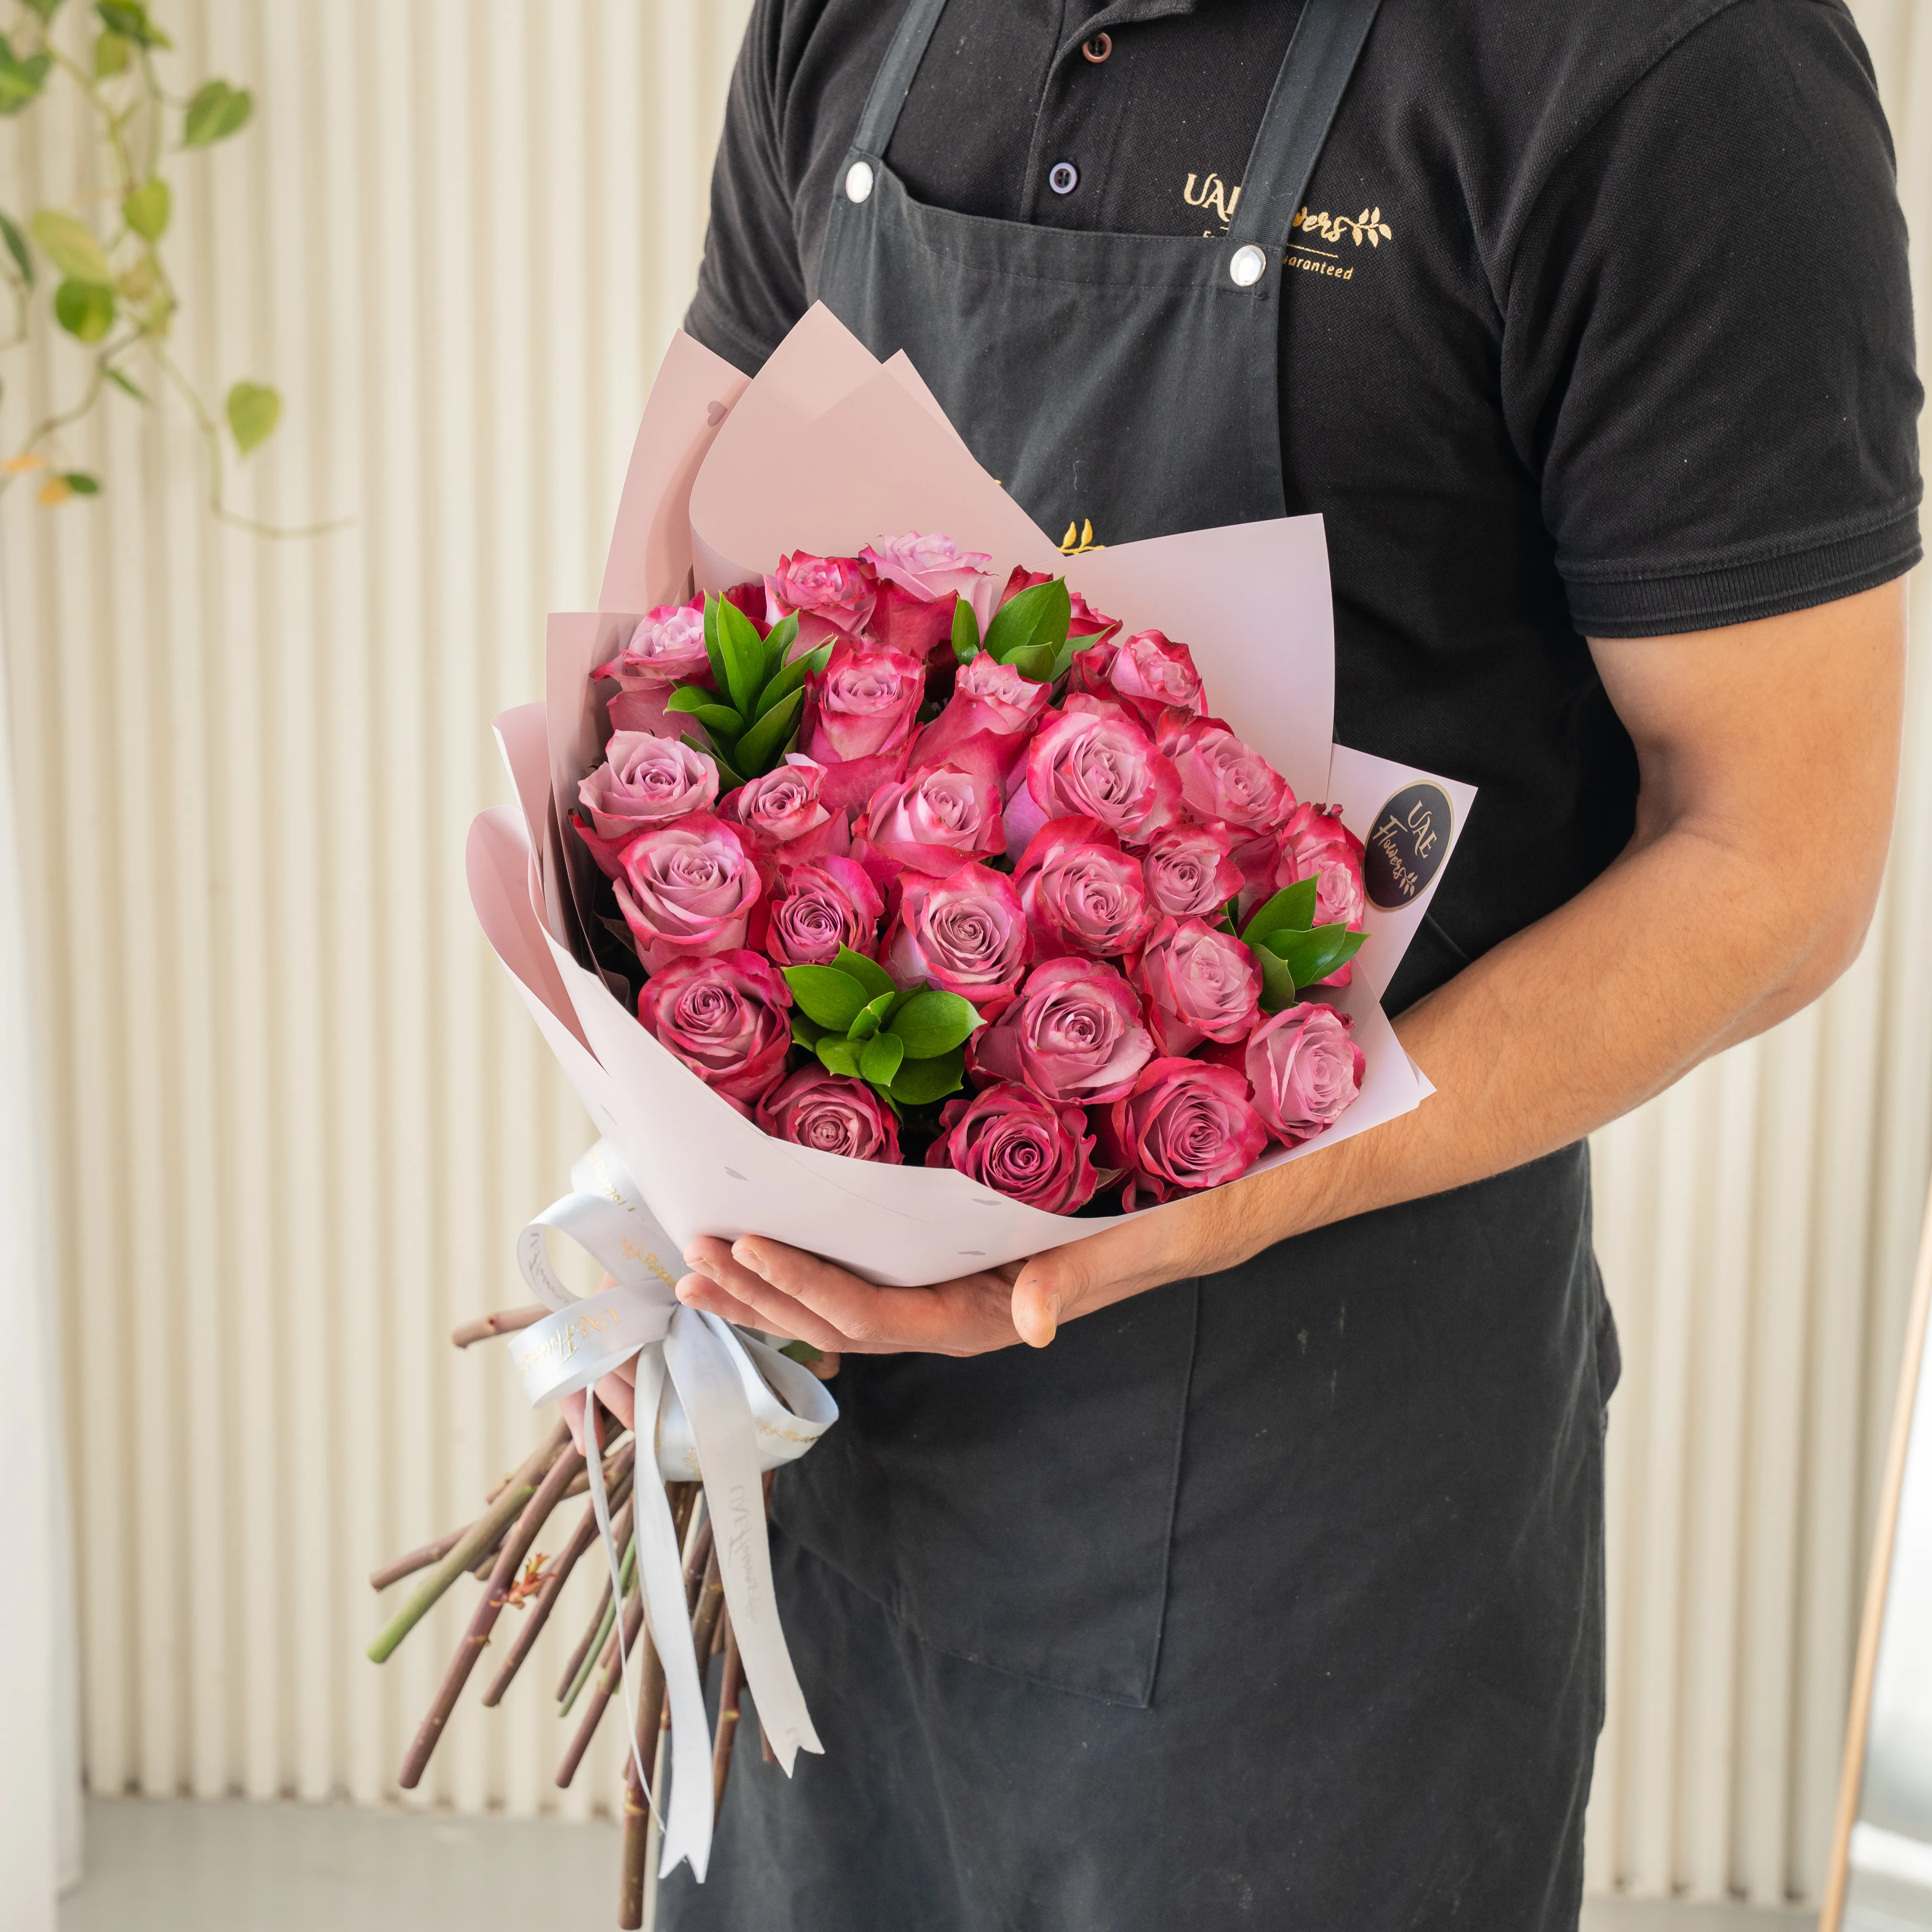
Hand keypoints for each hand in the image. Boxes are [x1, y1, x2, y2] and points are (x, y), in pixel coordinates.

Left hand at [677, 1163, 1298, 1355]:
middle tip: (691, 1259)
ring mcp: (964, 1291)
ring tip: (707, 1259)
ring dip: (777, 1285)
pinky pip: (877, 1272)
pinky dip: (818, 1259)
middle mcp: (970, 1312)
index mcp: (997, 1314)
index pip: (884, 1314)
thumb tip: (1027, 1323)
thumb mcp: (1148, 1241)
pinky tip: (780, 1237)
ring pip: (851, 1302)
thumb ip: (1082, 1281)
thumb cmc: (1191, 1216)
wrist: (1229, 1205)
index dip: (809, 1288)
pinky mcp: (966, 1261)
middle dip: (766, 1294)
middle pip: (847, 1318)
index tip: (745, 1249)